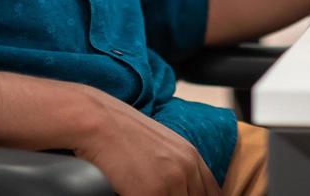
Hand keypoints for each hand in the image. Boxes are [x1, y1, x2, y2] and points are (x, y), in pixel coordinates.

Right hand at [67, 85, 219, 195]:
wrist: (98, 122)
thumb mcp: (160, 146)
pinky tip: (133, 195)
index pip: (212, 193)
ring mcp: (171, 182)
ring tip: (144, 193)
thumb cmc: (120, 131)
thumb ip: (175, 166)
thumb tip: (179, 187)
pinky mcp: (151, 193)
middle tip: (159, 194)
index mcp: (191, 156)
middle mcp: (186, 168)